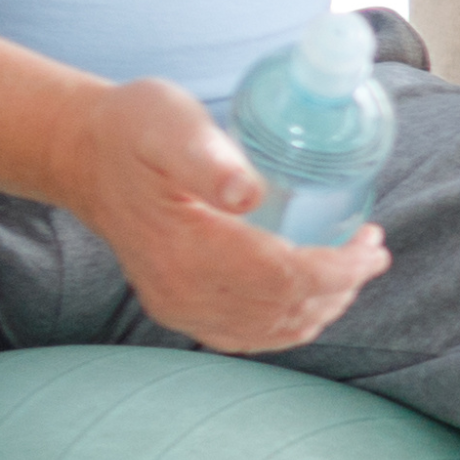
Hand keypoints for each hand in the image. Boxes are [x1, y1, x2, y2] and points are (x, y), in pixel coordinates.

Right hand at [64, 74, 387, 352]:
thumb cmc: (135, 130)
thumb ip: (208, 158)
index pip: (283, 278)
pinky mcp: (176, 308)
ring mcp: (178, 306)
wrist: (85, 156)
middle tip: (374, 249)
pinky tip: (312, 299)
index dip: (339, 269)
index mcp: (186, 248)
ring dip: (323, 306)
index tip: (372, 243)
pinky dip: (288, 323)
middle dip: (343, 285)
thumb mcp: (170, 124)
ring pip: (270, 329)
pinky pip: (245, 335)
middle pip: (284, 309)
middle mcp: (181, 290)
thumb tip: (249, 194)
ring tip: (355, 269)